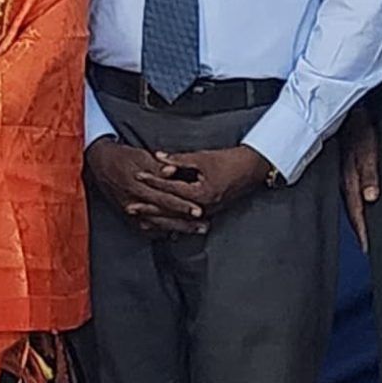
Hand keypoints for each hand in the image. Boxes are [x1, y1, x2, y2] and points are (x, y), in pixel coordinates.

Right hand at [86, 137, 212, 236]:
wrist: (100, 164)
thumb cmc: (123, 157)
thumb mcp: (141, 156)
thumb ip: (158, 166)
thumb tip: (173, 170)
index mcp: (138, 187)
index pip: (165, 200)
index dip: (182, 206)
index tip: (199, 211)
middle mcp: (134, 203)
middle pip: (164, 217)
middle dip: (185, 223)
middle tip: (204, 226)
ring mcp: (130, 212)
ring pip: (157, 226)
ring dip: (178, 229)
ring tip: (195, 231)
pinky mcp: (128, 216)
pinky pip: (146, 229)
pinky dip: (162, 232)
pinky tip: (175, 233)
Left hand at [148, 146, 277, 220]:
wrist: (252, 169)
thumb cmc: (229, 161)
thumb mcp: (202, 158)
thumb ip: (179, 160)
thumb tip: (158, 158)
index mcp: (201, 193)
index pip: (171, 188)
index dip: (153, 181)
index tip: (137, 176)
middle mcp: (204, 207)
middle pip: (170, 210)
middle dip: (149, 208)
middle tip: (129, 207)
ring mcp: (207, 213)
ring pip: (177, 220)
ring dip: (158, 218)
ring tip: (140, 218)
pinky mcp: (208, 213)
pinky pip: (186, 222)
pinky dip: (171, 222)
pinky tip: (160, 225)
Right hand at [340, 109, 380, 250]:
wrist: (343, 108)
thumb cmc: (358, 125)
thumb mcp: (366, 146)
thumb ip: (368, 171)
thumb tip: (371, 197)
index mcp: (349, 180)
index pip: (356, 212)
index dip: (362, 231)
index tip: (367, 249)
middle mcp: (344, 181)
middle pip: (353, 211)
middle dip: (360, 229)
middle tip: (367, 248)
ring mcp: (342, 174)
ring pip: (350, 201)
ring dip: (358, 217)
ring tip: (365, 232)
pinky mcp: (343, 167)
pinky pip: (349, 190)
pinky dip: (355, 202)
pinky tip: (361, 205)